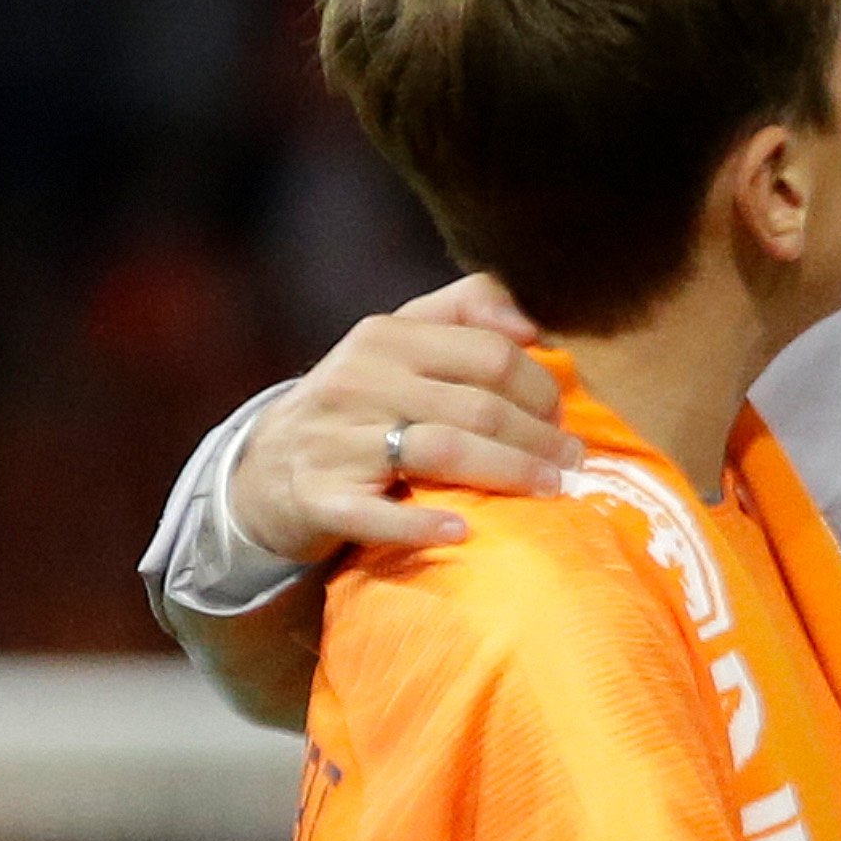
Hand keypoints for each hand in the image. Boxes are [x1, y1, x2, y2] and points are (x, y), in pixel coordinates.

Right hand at [224, 275, 580, 563]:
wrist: (266, 469)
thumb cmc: (357, 404)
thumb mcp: (398, 341)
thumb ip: (464, 310)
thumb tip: (529, 325)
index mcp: (386, 338)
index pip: (489, 355)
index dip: (540, 387)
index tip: (562, 416)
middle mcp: (359, 382)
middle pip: (476, 407)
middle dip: (538, 437)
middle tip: (574, 462)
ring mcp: (335, 441)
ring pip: (442, 452)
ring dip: (508, 473)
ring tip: (552, 490)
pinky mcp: (320, 498)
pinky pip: (375, 514)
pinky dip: (421, 523)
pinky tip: (463, 530)